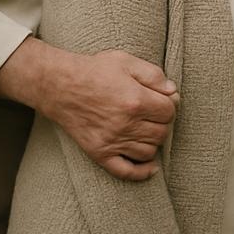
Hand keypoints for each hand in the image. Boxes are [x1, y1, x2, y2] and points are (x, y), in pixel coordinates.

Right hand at [45, 48, 179, 179]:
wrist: (60, 85)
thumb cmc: (95, 70)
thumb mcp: (127, 61)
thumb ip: (154, 75)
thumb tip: (173, 92)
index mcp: (136, 100)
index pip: (169, 112)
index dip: (169, 105)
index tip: (162, 100)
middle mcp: (126, 124)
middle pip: (162, 133)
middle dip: (163, 123)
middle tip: (154, 114)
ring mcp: (112, 141)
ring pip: (149, 152)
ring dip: (154, 141)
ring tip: (147, 130)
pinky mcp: (99, 153)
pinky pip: (126, 171)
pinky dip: (142, 172)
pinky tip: (151, 167)